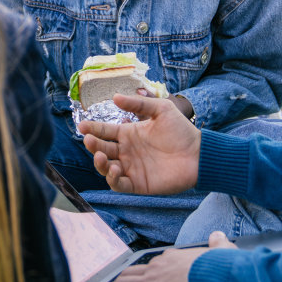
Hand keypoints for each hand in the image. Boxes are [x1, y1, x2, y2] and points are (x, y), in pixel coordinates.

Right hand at [77, 91, 200, 195]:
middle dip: (93, 145)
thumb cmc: (181, 130)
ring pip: (106, 168)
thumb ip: (139, 103)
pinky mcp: (139, 184)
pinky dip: (112, 179)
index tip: (82, 126)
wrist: (199, 154)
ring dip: (100, 163)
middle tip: (89, 140)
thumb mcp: (161, 109)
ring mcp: (131, 168)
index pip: (104, 131)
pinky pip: (119, 184)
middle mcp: (126, 151)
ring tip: (102, 157)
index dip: (92, 129)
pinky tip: (114, 170)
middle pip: (102, 149)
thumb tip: (114, 97)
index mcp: (129, 133)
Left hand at [111, 231, 235, 281]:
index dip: (153, 270)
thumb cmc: (216, 265)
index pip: (157, 262)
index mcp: (173, 256)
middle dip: (128, 276)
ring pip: (128, 279)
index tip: (152, 277)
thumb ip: (218, 242)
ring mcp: (153, 276)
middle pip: (136, 269)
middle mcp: (160, 264)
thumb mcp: (222, 249)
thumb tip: (218, 235)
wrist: (211, 274)